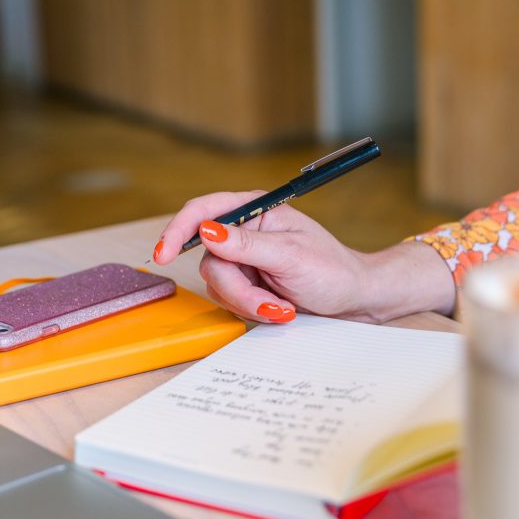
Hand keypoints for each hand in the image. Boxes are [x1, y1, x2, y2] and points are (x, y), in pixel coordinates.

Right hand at [154, 191, 455, 323]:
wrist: (356, 300)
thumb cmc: (334, 271)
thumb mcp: (291, 256)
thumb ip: (246, 245)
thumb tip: (206, 231)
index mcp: (256, 209)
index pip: (203, 211)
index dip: (178, 230)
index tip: (163, 254)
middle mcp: (246, 231)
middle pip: (210, 260)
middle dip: (239, 289)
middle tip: (271, 304)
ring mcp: (246, 259)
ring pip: (219, 284)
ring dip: (249, 302)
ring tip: (284, 306)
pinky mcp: (249, 283)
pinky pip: (230, 299)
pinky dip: (253, 309)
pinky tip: (281, 309)